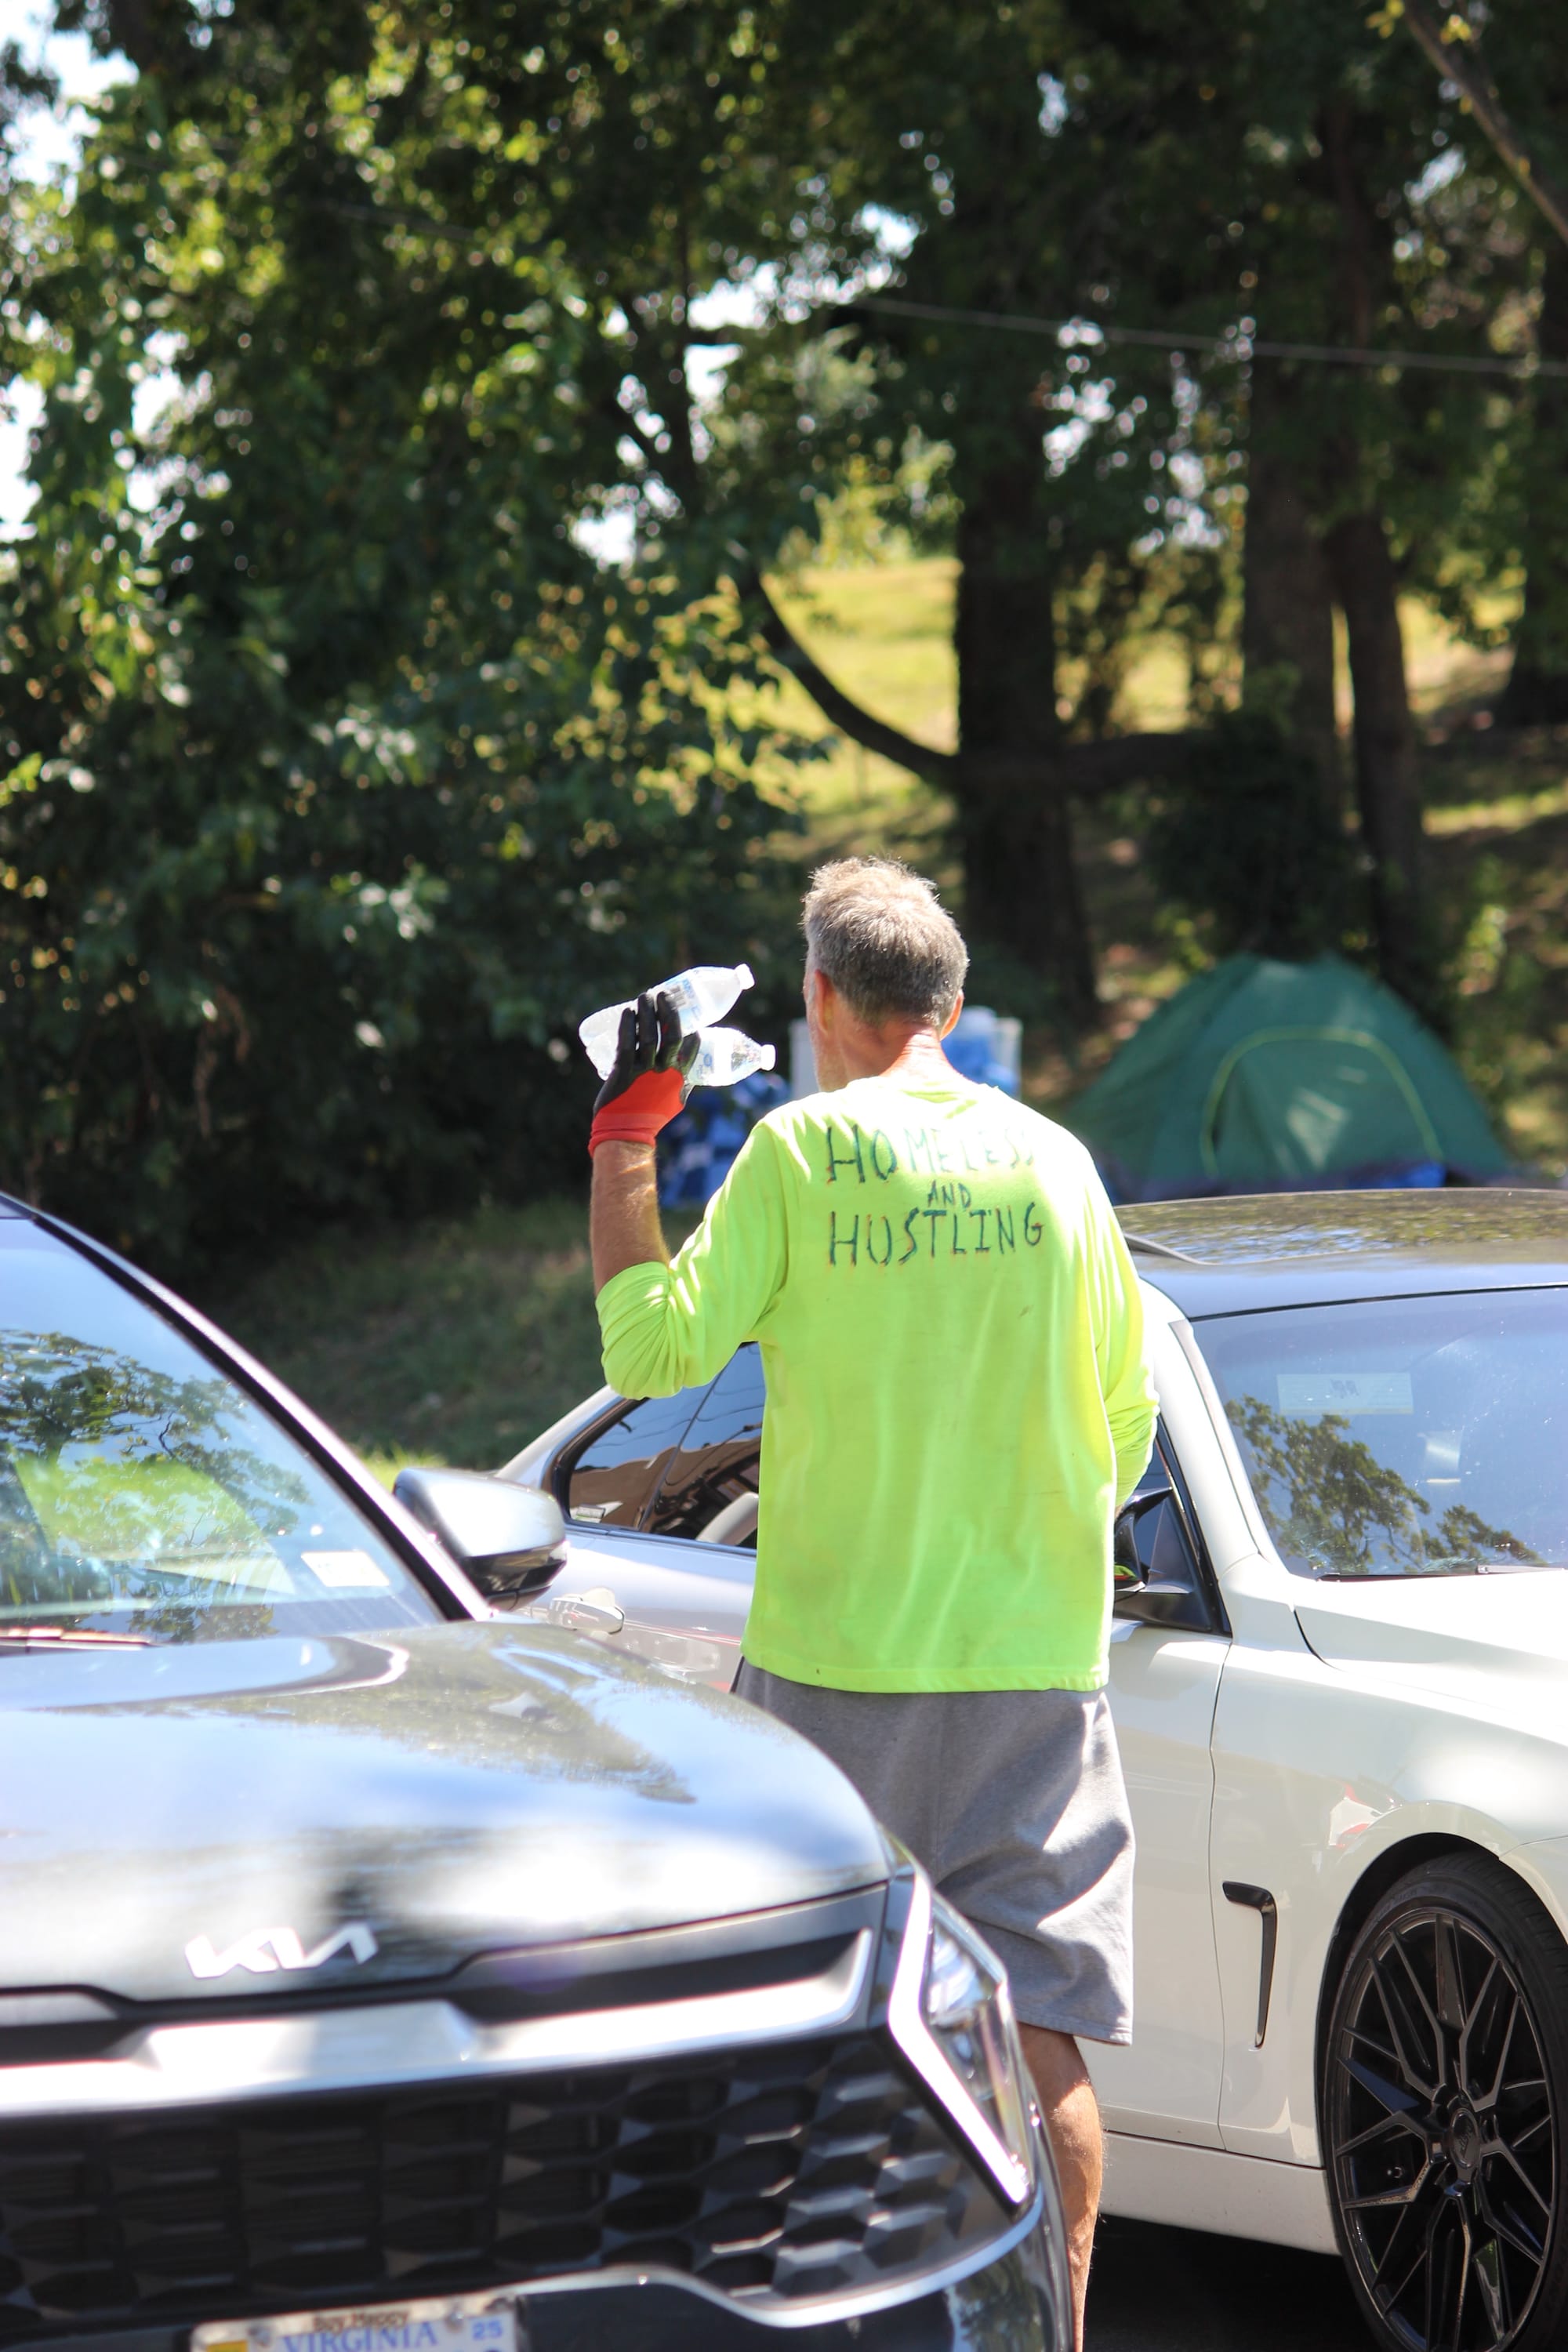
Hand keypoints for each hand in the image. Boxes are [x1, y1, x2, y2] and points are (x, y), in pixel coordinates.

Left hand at [588, 990, 697, 1154]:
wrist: (626, 1133)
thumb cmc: (650, 1117)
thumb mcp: (673, 1100)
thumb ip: (679, 1083)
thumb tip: (685, 1071)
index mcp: (678, 1077)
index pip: (691, 1047)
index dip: (691, 1028)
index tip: (688, 1014)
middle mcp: (664, 1072)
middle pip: (671, 1035)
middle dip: (669, 1011)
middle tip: (663, 994)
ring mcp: (643, 1071)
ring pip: (649, 1036)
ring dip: (647, 1012)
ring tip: (645, 995)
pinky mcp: (623, 1072)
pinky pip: (626, 1044)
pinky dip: (627, 1026)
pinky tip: (627, 1012)